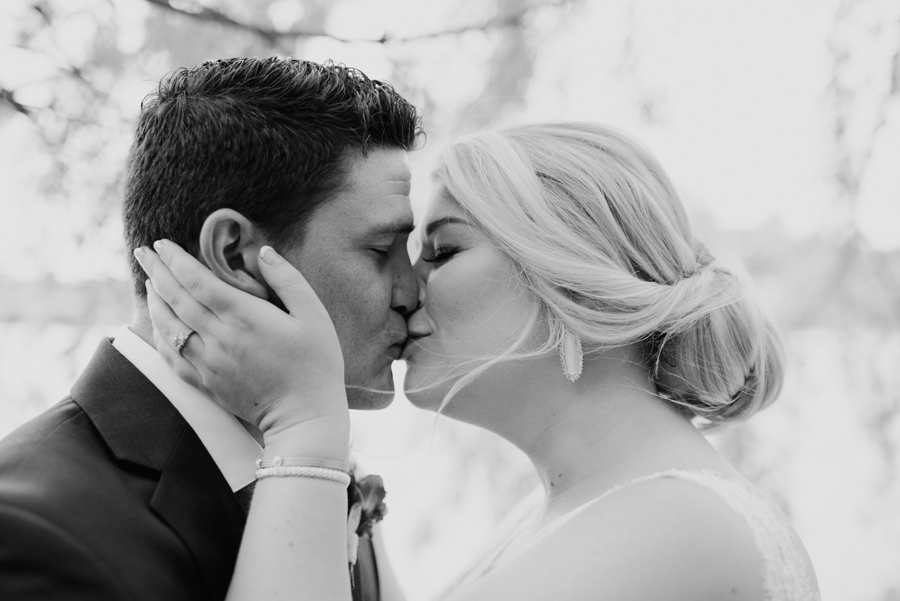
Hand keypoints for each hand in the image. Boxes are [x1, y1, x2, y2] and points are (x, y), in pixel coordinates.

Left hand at [134, 240, 348, 455]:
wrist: (305, 416)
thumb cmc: (317, 363)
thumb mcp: (314, 315)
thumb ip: (288, 280)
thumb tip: (263, 252)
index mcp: (245, 317)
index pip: (198, 281)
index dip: (176, 261)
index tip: (162, 243)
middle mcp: (220, 338)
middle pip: (177, 299)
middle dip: (157, 272)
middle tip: (142, 251)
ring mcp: (209, 363)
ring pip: (169, 327)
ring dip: (155, 302)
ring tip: (149, 282)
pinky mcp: (206, 384)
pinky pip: (171, 357)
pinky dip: (159, 336)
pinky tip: (157, 325)